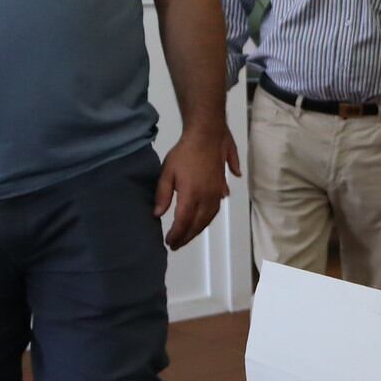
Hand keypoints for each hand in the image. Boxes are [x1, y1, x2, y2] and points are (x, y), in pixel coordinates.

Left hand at [154, 125, 237, 249]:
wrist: (208, 136)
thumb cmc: (184, 153)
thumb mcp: (167, 172)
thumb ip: (163, 195)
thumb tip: (158, 214)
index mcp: (191, 195)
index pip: (183, 222)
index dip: (176, 235)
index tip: (168, 242)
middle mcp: (207, 198)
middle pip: (198, 224)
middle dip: (187, 236)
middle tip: (177, 245)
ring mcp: (217, 193)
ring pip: (209, 218)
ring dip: (199, 229)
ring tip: (189, 235)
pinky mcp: (222, 187)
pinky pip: (216, 208)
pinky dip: (209, 217)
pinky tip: (206, 218)